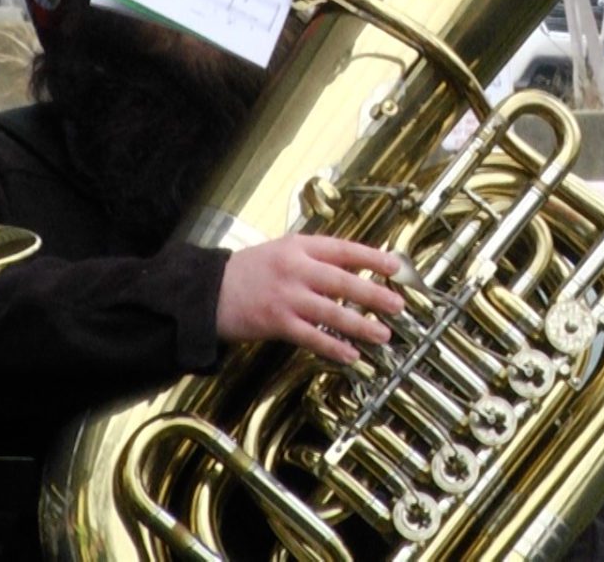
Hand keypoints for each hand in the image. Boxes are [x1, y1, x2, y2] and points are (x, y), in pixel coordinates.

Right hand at [217, 234, 406, 362]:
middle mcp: (295, 270)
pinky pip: (312, 337)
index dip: (372, 257)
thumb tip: (355, 269)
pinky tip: (352, 355)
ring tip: (383, 334)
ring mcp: (286, 297)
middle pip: (343, 281)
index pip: (343, 249)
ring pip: (332, 312)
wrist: (205, 292)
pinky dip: (334, 347)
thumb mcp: (281, 252)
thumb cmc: (248, 272)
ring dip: (361, 325)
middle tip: (398, 305)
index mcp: (299, 248)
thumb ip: (315, 258)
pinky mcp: (276, 323)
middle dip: (374, 294)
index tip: (395, 266)